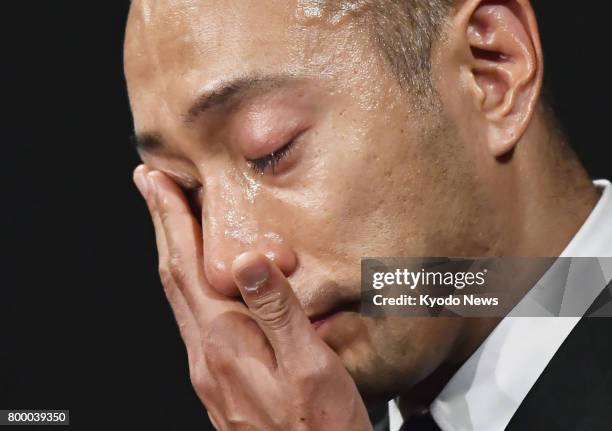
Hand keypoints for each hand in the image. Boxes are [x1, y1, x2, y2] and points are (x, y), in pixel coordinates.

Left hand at [133, 165, 371, 430]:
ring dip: (172, 253)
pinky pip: (193, 319)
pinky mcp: (220, 382)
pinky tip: (199, 281)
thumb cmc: (319, 428)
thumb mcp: (309, 367)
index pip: (186, 267)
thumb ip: (278, 311)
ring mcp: (209, 371)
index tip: (156, 182)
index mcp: (225, 343)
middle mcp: (206, 356)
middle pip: (173, 277)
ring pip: (179, 298)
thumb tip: (246, 260)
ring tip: (170, 222)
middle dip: (162, 226)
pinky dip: (188, 283)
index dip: (171, 219)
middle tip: (150, 186)